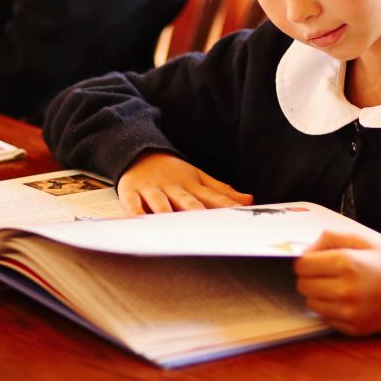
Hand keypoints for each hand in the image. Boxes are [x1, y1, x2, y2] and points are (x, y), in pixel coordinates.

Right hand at [117, 152, 252, 214]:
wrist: (140, 153)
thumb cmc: (173, 173)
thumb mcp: (199, 178)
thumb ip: (222, 192)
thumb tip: (249, 200)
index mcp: (191, 185)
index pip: (212, 197)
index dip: (225, 206)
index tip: (238, 215)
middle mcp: (173, 188)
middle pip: (187, 202)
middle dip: (197, 212)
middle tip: (206, 226)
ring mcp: (152, 190)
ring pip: (160, 204)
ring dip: (167, 214)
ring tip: (172, 228)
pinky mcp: (131, 192)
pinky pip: (132, 204)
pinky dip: (134, 213)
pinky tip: (137, 223)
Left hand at [294, 230, 380, 335]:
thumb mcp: (361, 238)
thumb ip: (329, 238)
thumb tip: (304, 251)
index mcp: (346, 263)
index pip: (302, 265)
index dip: (307, 260)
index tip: (316, 260)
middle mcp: (345, 290)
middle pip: (303, 285)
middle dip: (311, 277)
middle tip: (327, 272)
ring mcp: (349, 312)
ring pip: (311, 303)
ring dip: (319, 293)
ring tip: (338, 285)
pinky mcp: (353, 328)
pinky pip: (325, 318)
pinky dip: (331, 309)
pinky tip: (347, 300)